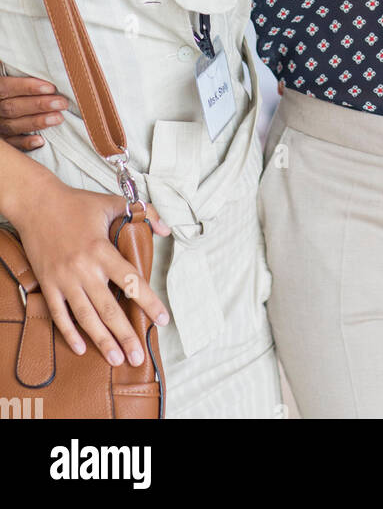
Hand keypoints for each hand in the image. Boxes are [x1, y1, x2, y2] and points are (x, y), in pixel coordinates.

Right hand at [0, 74, 68, 150]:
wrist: (4, 102)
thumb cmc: (11, 89)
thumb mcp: (6, 76)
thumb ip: (16, 73)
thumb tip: (26, 54)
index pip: (7, 88)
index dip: (28, 87)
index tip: (50, 88)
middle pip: (13, 107)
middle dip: (39, 105)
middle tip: (61, 103)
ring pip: (13, 125)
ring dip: (37, 122)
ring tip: (58, 118)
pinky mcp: (2, 140)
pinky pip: (11, 143)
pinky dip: (25, 143)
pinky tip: (40, 141)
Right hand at [13, 172, 171, 364]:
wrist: (37, 204)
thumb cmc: (76, 203)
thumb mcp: (112, 202)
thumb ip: (144, 213)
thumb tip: (166, 229)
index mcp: (102, 250)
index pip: (131, 281)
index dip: (148, 302)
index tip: (162, 319)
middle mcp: (84, 269)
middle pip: (108, 308)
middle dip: (125, 335)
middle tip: (138, 357)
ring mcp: (64, 279)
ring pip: (85, 317)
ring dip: (101, 340)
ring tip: (116, 359)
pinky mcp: (48, 284)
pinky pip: (58, 314)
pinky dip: (69, 332)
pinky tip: (81, 348)